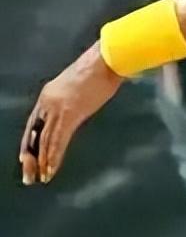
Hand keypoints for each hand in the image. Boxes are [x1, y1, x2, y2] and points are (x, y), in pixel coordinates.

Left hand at [20, 43, 122, 184]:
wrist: (107, 58)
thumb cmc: (101, 67)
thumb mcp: (80, 85)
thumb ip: (74, 98)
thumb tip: (78, 108)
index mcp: (49, 93)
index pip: (34, 124)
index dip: (30, 142)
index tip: (27, 158)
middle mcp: (48, 102)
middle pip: (35, 134)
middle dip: (32, 157)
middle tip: (29, 176)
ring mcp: (57, 108)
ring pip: (45, 140)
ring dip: (43, 162)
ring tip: (42, 177)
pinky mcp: (70, 114)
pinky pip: (57, 141)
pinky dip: (54, 157)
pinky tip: (51, 170)